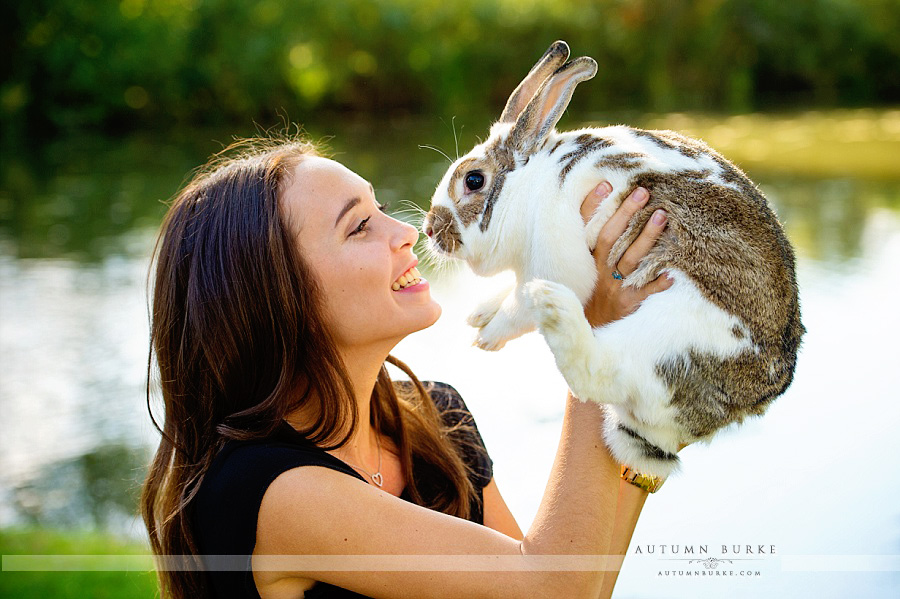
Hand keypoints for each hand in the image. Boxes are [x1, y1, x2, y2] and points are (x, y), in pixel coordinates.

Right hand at [580, 182, 671, 327]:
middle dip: (626, 213)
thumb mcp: (587, 265)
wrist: (592, 327)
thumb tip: (605, 200)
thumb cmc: (594, 289)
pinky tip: (671, 274)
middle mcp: (599, 268)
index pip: (585, 227)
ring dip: (646, 237)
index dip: (592, 206)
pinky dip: (657, 283)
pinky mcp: (627, 303)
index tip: (606, 183)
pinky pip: (644, 291)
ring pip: (630, 258)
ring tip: (661, 216)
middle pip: (610, 237)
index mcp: (587, 257)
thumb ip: (595, 239)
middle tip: (643, 191)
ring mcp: (613, 286)